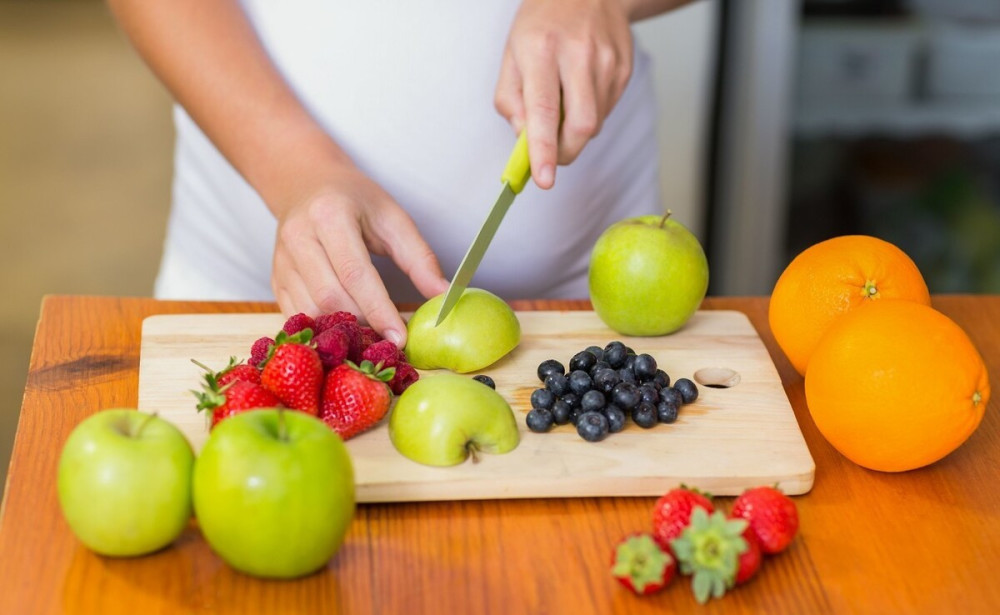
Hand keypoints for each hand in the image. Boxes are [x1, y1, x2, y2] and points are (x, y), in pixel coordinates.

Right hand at [271, 165, 448, 346]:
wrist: (305, 185)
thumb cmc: (354, 200)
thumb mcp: (392, 218)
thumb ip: (419, 258)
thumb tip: (443, 296)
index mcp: (330, 216)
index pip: (355, 273)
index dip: (379, 310)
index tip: (400, 338)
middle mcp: (298, 238)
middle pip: (330, 297)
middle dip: (364, 323)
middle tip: (390, 339)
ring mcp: (281, 261)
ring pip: (311, 311)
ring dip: (343, 329)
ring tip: (371, 334)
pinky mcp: (275, 279)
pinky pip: (298, 315)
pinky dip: (324, 328)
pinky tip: (347, 329)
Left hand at [495, 0, 633, 188]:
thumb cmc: (543, 23)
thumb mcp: (512, 54)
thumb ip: (511, 100)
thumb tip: (524, 140)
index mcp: (541, 49)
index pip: (543, 110)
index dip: (543, 150)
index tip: (544, 178)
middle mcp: (578, 54)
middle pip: (580, 126)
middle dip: (565, 152)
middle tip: (551, 156)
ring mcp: (607, 61)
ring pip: (595, 123)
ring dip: (575, 131)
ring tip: (564, 103)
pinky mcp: (624, 68)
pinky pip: (607, 110)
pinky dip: (590, 113)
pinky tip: (581, 90)